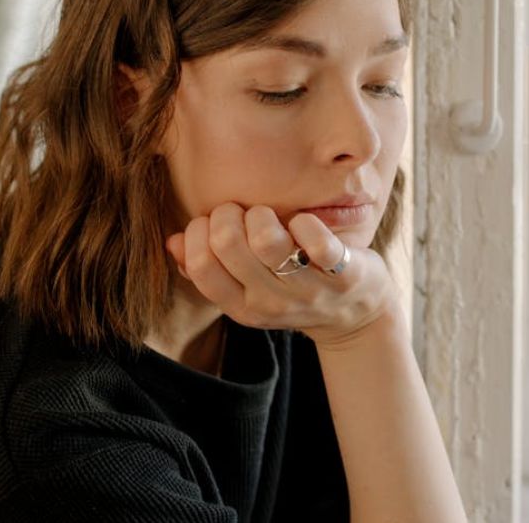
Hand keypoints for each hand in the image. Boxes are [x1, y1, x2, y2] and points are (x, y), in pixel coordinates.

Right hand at [167, 202, 400, 346]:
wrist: (355, 316)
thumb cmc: (292, 290)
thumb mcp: (248, 290)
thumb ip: (207, 268)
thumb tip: (173, 242)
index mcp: (241, 307)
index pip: (201, 267)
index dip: (199, 232)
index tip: (213, 221)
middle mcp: (269, 303)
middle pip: (228, 244)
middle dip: (229, 213)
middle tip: (242, 213)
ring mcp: (306, 291)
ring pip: (268, 241)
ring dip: (262, 214)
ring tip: (268, 216)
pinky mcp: (341, 274)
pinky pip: (317, 242)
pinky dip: (306, 223)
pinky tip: (303, 223)